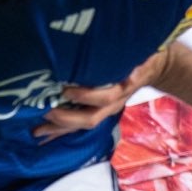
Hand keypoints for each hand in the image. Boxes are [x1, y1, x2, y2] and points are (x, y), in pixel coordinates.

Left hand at [37, 48, 173, 141]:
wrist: (154, 68)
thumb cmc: (143, 58)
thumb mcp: (141, 57)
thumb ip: (131, 63)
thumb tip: (124, 67)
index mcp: (122, 90)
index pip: (104, 99)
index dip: (85, 96)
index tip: (65, 90)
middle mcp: (113, 105)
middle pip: (89, 119)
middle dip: (65, 118)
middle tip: (45, 111)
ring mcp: (105, 111)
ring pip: (81, 125)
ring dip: (59, 129)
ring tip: (37, 131)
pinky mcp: (98, 111)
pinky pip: (79, 124)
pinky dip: (61, 130)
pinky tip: (45, 134)